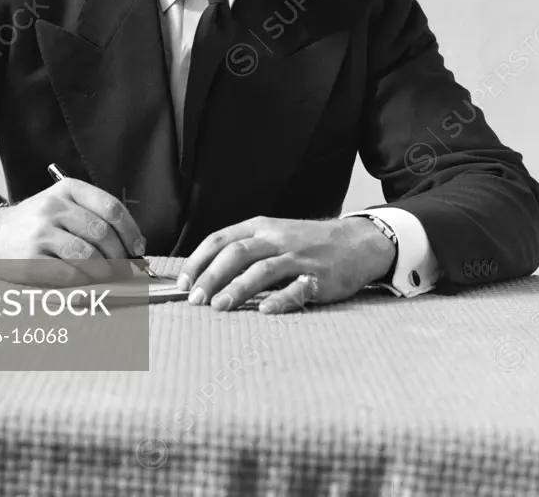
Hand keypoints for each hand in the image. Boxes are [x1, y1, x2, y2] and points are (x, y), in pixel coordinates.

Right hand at [0, 178, 146, 285]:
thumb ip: (93, 216)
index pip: (111, 207)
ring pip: (88, 255)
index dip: (130, 230)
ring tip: (107, 276)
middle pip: (102, 232)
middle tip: (125, 268)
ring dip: (104, 271)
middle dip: (119, 255)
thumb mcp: (62, 204)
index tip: (138, 247)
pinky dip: (84, 281)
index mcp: (68, 190)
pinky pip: (69, 273)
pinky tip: (86, 282)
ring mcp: (42, 232)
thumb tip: (130, 245)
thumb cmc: (36, 223)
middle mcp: (54, 207)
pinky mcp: (32, 259)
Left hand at [177, 215, 396, 313]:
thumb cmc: (306, 242)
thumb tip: (204, 275)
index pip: (220, 240)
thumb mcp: (273, 235)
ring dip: (238, 287)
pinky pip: (296, 288)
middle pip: (237, 253)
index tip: (182, 283)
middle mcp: (276, 238)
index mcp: (260, 226)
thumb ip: (244, 250)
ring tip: (219, 307)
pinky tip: (264, 311)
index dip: (198, 261)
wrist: (356, 242)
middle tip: (195, 299)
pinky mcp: (319, 277)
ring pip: (262, 269)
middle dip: (212, 276)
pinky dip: (279, 299)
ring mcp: (298, 257)